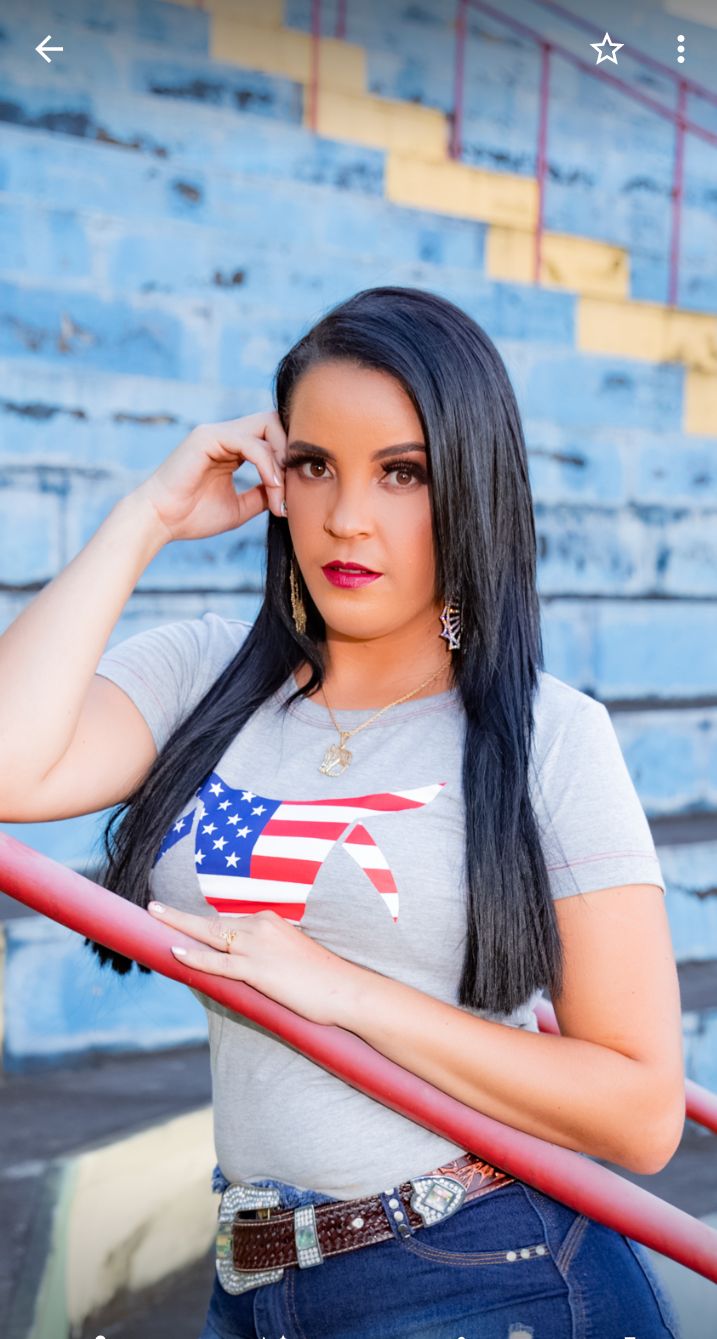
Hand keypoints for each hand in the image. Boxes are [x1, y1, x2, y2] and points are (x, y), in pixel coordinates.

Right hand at [134, 410, 287, 544]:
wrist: (159, 521)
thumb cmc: (192, 517)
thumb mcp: (240, 507)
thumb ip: (262, 495)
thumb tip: (287, 490)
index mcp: (231, 449)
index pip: (272, 437)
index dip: (288, 459)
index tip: (292, 494)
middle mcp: (225, 435)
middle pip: (274, 421)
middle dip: (290, 451)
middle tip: (292, 486)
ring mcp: (216, 433)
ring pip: (267, 426)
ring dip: (281, 461)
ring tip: (280, 495)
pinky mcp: (208, 437)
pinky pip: (251, 442)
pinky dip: (267, 464)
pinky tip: (271, 485)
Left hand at [147, 902, 358, 1026]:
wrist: (344, 989)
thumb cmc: (323, 978)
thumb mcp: (292, 956)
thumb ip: (269, 955)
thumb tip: (250, 967)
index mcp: (269, 921)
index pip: (227, 921)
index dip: (202, 923)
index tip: (180, 918)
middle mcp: (261, 927)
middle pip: (212, 922)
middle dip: (180, 917)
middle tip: (153, 908)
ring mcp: (257, 947)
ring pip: (209, 935)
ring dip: (178, 928)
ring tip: (154, 920)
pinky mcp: (257, 969)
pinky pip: (218, 962)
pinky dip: (195, 957)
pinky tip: (176, 952)